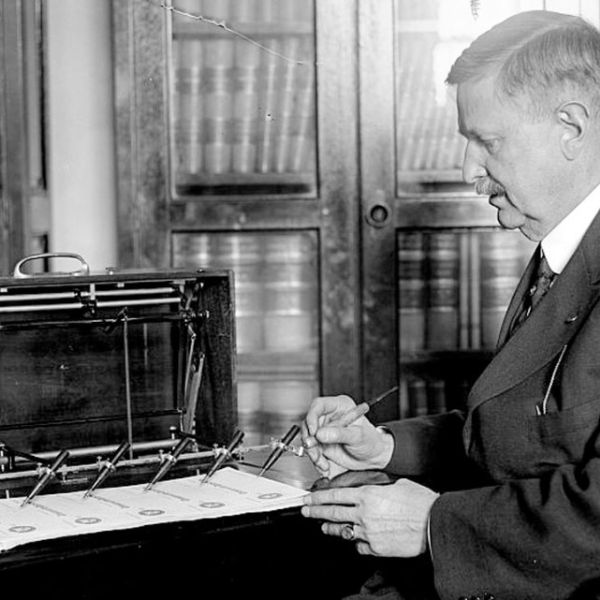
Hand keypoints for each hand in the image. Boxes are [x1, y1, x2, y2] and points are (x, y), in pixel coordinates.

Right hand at [301, 395, 393, 478]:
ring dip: (312, 451)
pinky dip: (315, 459)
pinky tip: (324, 465)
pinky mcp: (322, 443)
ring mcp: (324, 430)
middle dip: (309, 437)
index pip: (319, 405)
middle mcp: (329, 417)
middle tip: (312, 448)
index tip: (313, 431)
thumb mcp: (358, 436)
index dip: (312, 416)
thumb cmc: (371, 441)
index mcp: (339, 406)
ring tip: (321, 461)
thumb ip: (340, 434)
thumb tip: (321, 433)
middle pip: (309, 422)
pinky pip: (311, 450)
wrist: (372, 458)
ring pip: (308, 437)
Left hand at [301, 479, 439, 556]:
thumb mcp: (397, 485)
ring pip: (343, 530)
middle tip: (304, 511)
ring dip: (331, 528)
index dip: (319, 497)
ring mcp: (368, 532)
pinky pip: (360, 545)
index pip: (335, 495)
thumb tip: (375, 490)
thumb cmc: (420, 502)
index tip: (308, 497)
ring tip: (324, 526)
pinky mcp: (376, 548)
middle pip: (333, 512)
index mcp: (368, 495)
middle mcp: (364, 513)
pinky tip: (356, 538)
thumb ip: (380, 489)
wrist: (433, 522)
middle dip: (315, 512)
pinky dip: (357, 541)